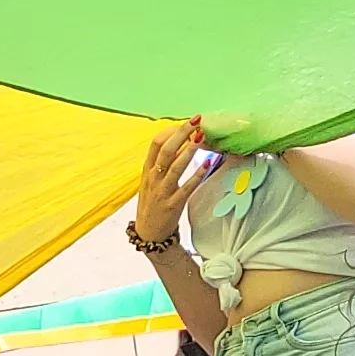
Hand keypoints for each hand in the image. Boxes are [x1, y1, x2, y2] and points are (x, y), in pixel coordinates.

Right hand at [135, 117, 220, 247]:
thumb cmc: (153, 205)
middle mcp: (153, 179)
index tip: (185, 122)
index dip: (171, 130)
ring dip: (189, 150)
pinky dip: (197, 175)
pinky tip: (207, 163)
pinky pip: (186, 188)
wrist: (149, 234)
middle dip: (182, 133)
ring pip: (175, 167)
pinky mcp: (172, 205)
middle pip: (166, 150)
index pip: (156, 143)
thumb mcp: (151, 182)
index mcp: (147, 171)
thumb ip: (162, 164)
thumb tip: (180, 143)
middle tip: (197, 121)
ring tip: (202, 137)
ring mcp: (162, 192)